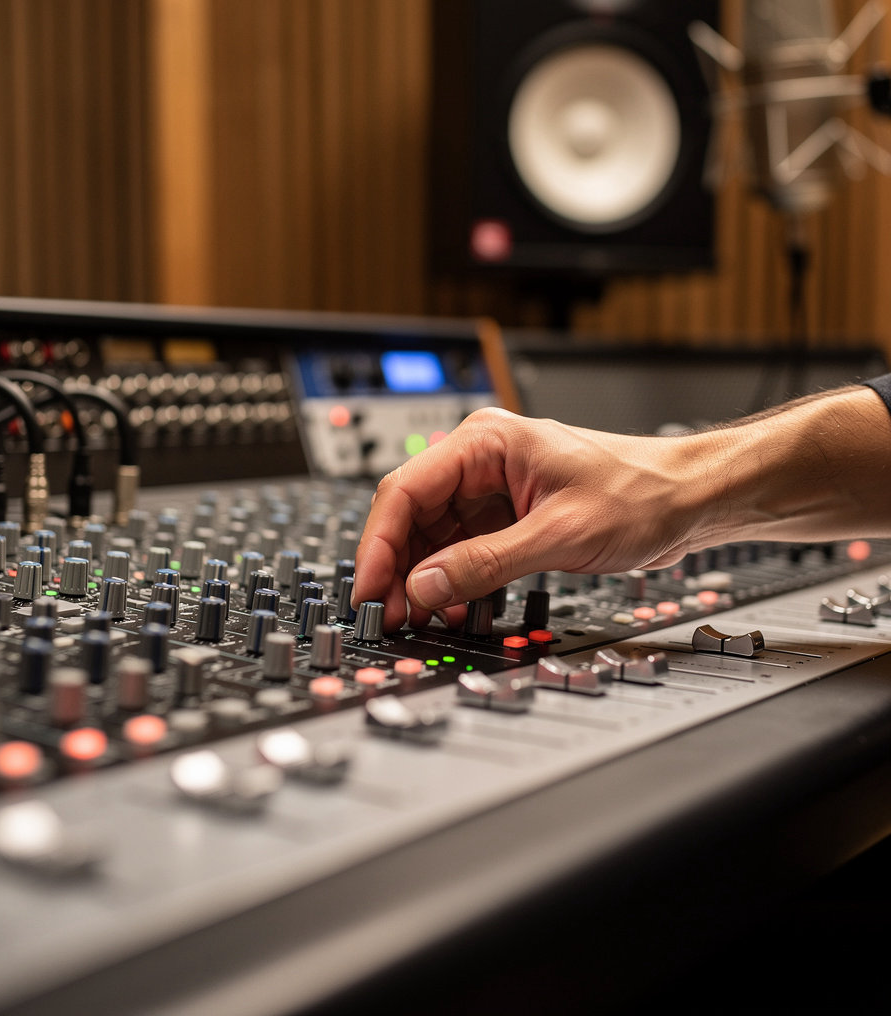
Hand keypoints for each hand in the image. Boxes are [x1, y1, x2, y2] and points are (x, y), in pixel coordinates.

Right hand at [351, 408, 705, 631]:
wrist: (689, 500)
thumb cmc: (641, 494)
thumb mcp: (558, 534)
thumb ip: (485, 563)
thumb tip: (423, 586)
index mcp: (485, 442)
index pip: (405, 489)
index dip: (380, 543)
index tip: (370, 588)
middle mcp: (480, 462)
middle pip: (411, 514)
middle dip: (398, 566)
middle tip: (389, 614)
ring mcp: (491, 490)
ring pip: (432, 536)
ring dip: (423, 578)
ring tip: (418, 618)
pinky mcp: (505, 517)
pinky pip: (460, 549)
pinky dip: (452, 580)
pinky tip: (450, 607)